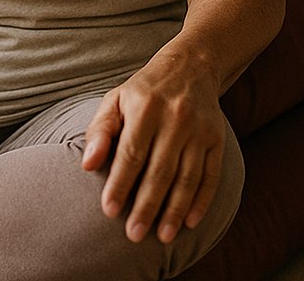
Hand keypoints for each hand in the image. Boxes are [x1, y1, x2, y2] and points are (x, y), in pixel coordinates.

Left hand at [81, 53, 226, 243]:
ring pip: (187, 177)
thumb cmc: (144, 92)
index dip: (119, 184)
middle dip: (146, 206)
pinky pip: (211, 175)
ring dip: (174, 210)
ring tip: (163, 237)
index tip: (109, 211)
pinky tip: (190, 221)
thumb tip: (87, 165)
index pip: (131, 153)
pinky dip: (201, 200)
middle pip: (160, 170)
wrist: (190, 67)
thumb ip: (100, 131)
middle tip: (134, 234)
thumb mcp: (116, 100)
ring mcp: (200, 129)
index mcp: (145, 108)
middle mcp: (175, 118)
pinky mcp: (217, 139)